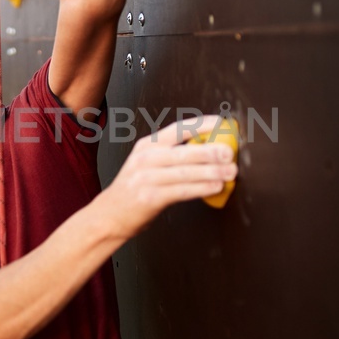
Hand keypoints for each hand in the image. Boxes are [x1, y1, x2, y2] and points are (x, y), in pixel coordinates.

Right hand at [101, 115, 238, 239]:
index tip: (221, 124)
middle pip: (184, 151)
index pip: (178, 129)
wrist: (109, 215)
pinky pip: (182, 190)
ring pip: (186, 171)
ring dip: (212, 171)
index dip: (202, 125)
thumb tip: (207, 150)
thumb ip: (171, 155)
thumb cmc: (133, 189)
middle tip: (229, 152)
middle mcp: (146, 159)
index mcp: (147, 146)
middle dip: (211, 150)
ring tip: (229, 172)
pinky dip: (202, 188)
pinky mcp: (150, 197)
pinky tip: (215, 187)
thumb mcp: (146, 164)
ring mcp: (147, 178)